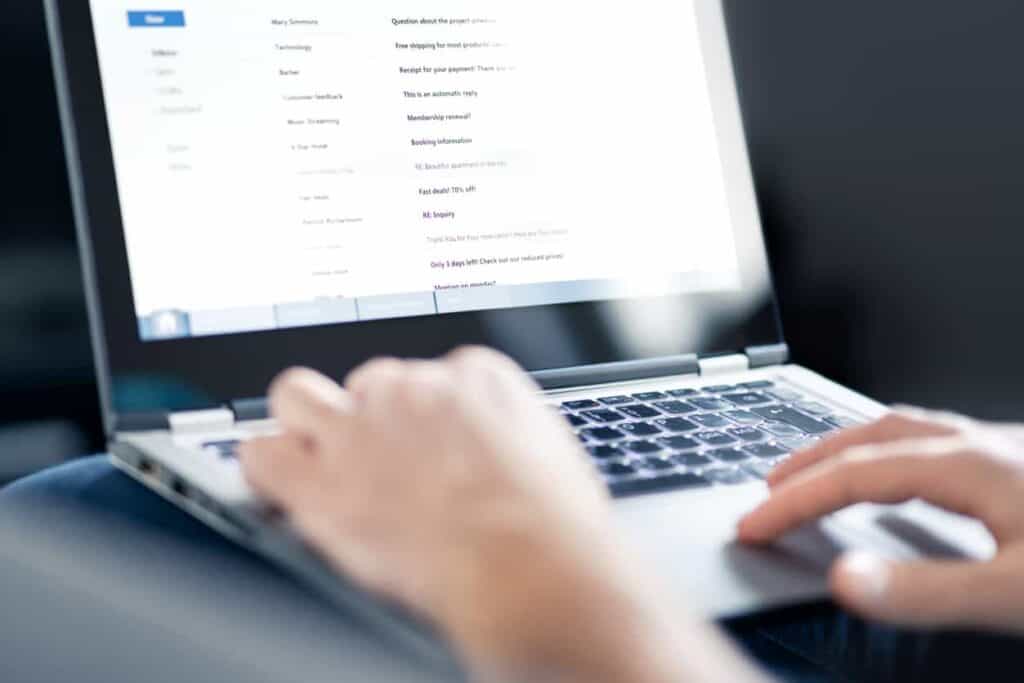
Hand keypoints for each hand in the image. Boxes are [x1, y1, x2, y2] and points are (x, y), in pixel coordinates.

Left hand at [240, 348, 761, 681]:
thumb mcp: (548, 450)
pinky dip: (267, 465)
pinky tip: (286, 484)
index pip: (431, 375)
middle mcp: (412, 389)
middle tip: (388, 465)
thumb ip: (503, 429)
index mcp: (474, 376)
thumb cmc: (556, 526)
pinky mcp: (323, 481)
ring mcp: (362, 430)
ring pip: (299, 396)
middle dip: (375, 419)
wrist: (532, 570)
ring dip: (310, 424)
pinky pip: (261, 452)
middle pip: (369, 384)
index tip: (431, 447)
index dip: (428, 419)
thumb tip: (485, 441)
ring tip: (324, 461)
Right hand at [739, 407, 1023, 633]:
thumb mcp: (1012, 594)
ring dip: (853, 452)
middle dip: (812, 462)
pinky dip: (896, 458)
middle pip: (874, 438)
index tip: (752, 526)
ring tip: (822, 472)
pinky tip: (910, 483)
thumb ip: (926, 591)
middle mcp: (983, 446)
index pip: (853, 476)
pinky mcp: (1023, 468)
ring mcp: (1008, 451)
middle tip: (770, 488)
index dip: (794, 502)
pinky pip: (940, 446)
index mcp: (969, 464)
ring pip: (909, 435)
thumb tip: (842, 582)